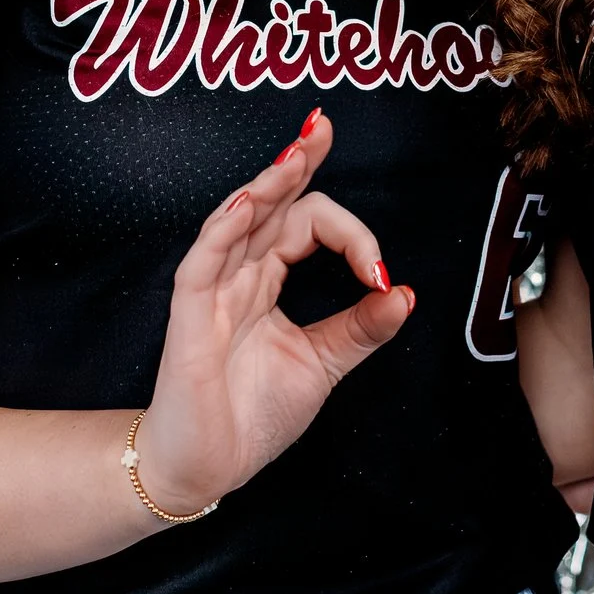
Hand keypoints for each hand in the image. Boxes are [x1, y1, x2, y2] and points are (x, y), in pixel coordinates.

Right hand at [131, 112, 413, 517]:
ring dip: (268, 182)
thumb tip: (404, 292)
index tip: (378, 274)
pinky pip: (203, 263)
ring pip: (238, 219)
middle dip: (298, 161)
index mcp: (267, 278)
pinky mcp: (189, 317)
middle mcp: (239, 274)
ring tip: (296, 152)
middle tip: (323, 125)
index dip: (352, 236)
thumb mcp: (324, 363)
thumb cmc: (251, 415)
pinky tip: (250, 203)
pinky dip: (224, 231)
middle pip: (271, 202)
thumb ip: (360, 327)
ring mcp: (212, 291)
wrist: (208, 468)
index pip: (308, 224)